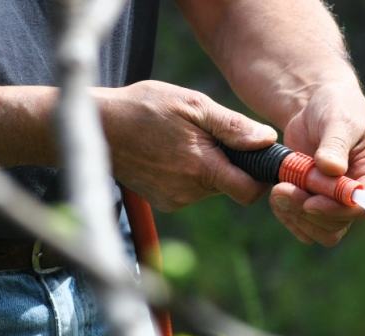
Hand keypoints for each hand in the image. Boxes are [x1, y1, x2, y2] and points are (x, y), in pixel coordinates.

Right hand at [99, 80, 277, 211]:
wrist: (97, 126)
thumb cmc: (144, 108)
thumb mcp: (192, 105)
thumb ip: (232, 126)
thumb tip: (267, 140)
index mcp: (201, 168)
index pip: (249, 191)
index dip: (260, 176)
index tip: (259, 157)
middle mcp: (189, 192)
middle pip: (230, 185)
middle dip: (230, 162)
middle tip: (209, 134)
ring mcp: (174, 199)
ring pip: (210, 186)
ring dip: (208, 165)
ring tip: (183, 139)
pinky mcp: (163, 201)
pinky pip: (191, 189)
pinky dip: (189, 172)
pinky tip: (170, 151)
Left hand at [271, 81, 364, 245]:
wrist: (314, 103)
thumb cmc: (334, 105)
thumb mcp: (337, 118)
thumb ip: (335, 144)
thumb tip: (332, 169)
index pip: (363, 206)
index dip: (337, 210)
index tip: (310, 202)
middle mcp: (358, 192)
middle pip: (340, 224)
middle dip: (310, 212)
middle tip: (282, 190)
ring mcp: (336, 200)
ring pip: (322, 230)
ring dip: (297, 217)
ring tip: (277, 191)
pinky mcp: (315, 201)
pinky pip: (304, 225)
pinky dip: (287, 216)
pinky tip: (275, 195)